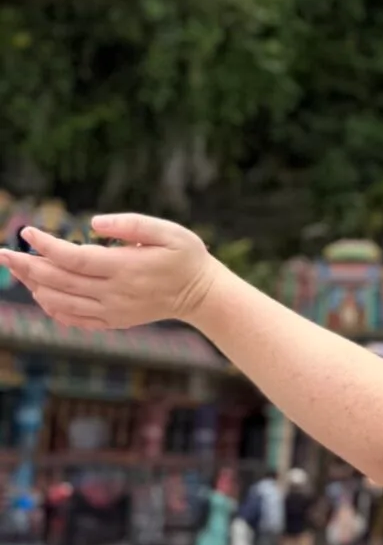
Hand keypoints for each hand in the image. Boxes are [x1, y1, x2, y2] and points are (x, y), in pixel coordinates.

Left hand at [0, 214, 218, 330]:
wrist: (201, 294)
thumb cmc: (186, 256)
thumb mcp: (169, 231)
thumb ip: (131, 224)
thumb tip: (93, 223)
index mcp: (125, 268)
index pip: (74, 258)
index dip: (47, 246)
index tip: (27, 232)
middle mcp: (114, 293)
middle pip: (59, 281)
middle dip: (26, 266)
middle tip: (3, 253)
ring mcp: (112, 310)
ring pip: (60, 302)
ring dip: (34, 286)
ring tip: (16, 269)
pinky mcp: (112, 321)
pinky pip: (72, 319)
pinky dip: (51, 307)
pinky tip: (40, 293)